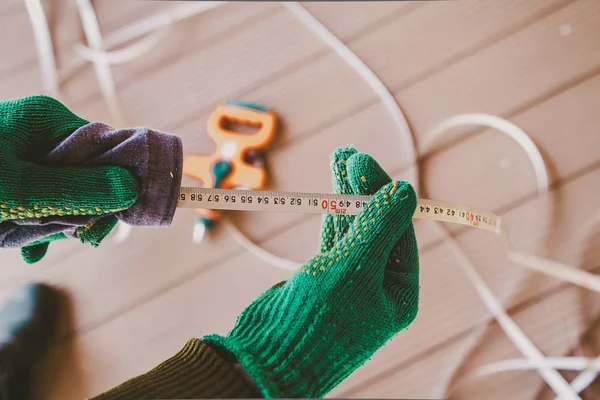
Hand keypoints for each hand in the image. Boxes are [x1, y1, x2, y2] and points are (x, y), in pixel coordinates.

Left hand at [0, 95, 138, 262]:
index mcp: (47, 120)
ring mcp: (22, 149)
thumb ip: (79, 190)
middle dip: (79, 211)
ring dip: (52, 222)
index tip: (106, 223)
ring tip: (26, 239)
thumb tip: (131, 188)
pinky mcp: (9, 170)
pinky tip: (21, 246)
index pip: (109, 150)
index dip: (116, 188)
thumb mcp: (20, 193)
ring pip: (63, 191)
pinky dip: (34, 223)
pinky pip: (39, 197)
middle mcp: (39, 130)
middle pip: (87, 174)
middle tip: (62, 237)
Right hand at [204, 146, 419, 397]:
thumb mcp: (353, 269)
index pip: (399, 230)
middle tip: (350, 154)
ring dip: (348, 195)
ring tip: (341, 157)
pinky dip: (333, 214)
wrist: (270, 356)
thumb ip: (377, 227)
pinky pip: (335, 238)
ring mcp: (351, 282)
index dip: (383, 193)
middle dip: (365, 189)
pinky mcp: (324, 278)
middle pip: (378, 225)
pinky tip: (334, 190)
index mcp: (399, 293)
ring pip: (354, 228)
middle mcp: (379, 286)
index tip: (364, 163)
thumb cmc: (318, 321)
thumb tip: (404, 191)